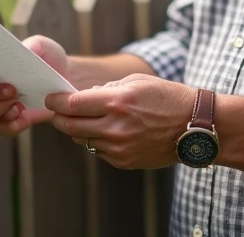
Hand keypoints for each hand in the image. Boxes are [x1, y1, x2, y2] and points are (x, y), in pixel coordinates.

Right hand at [0, 34, 69, 136]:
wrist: (65, 79)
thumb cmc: (48, 58)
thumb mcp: (43, 46)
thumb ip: (32, 45)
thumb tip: (25, 50)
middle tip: (11, 89)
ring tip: (17, 102)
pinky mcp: (11, 120)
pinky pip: (2, 128)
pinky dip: (11, 123)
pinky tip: (23, 115)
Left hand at [46, 74, 195, 169]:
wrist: (192, 126)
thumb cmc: (166, 98)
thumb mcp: (136, 82)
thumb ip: (106, 90)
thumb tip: (83, 98)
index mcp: (118, 102)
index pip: (73, 105)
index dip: (56, 101)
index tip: (51, 99)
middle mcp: (115, 127)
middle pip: (70, 126)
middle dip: (60, 118)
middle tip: (58, 112)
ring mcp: (119, 148)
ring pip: (82, 140)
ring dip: (79, 129)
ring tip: (88, 119)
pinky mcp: (124, 161)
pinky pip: (98, 151)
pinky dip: (97, 140)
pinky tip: (108, 131)